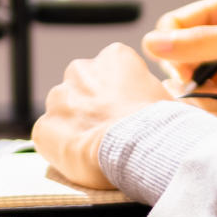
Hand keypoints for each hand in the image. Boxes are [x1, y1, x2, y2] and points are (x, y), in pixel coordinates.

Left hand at [32, 43, 175, 188]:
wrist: (142, 149)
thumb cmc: (164, 125)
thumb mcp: (172, 97)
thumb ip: (154, 91)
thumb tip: (159, 98)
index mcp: (114, 56)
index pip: (110, 69)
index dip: (118, 94)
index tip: (126, 112)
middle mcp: (81, 70)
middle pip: (81, 87)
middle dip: (91, 107)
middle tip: (110, 132)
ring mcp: (59, 99)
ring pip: (62, 111)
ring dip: (74, 126)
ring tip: (96, 148)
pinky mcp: (44, 128)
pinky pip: (49, 137)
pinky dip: (60, 148)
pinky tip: (80, 159)